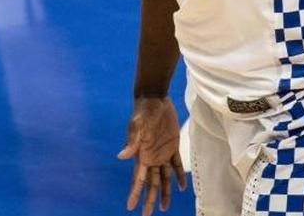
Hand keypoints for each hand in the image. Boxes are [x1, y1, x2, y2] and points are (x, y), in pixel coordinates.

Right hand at [117, 97, 186, 214]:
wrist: (154, 100)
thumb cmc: (143, 112)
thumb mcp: (137, 125)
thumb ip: (132, 141)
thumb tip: (121, 156)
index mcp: (142, 156)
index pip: (138, 180)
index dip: (135, 194)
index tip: (130, 208)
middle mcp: (151, 158)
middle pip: (151, 183)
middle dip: (149, 199)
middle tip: (147, 215)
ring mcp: (162, 153)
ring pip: (164, 178)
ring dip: (165, 192)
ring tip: (165, 207)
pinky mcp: (173, 146)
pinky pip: (176, 165)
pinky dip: (178, 176)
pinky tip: (181, 187)